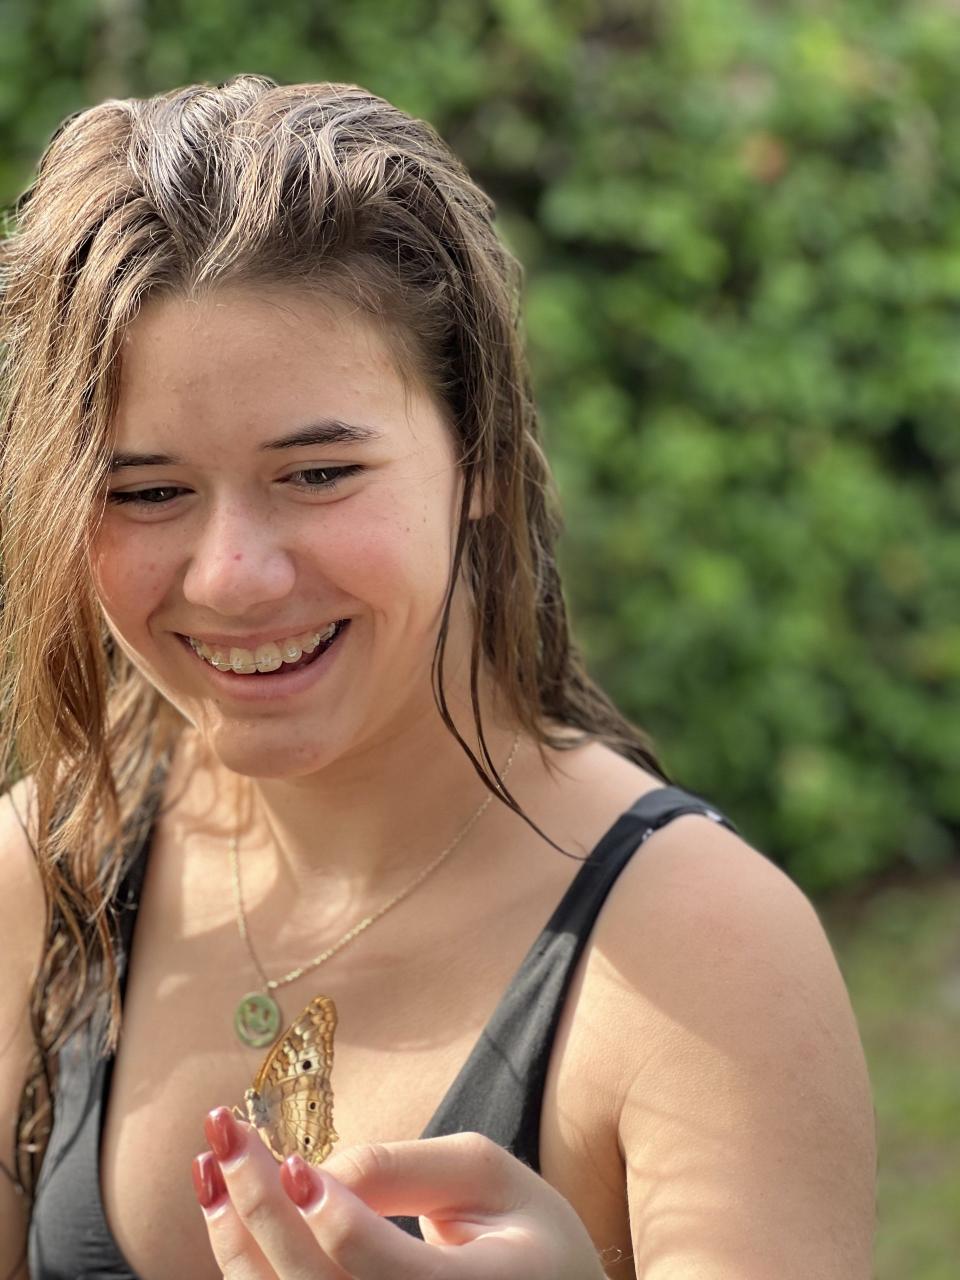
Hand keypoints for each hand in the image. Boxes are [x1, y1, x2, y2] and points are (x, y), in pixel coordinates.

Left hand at [193, 1107, 606, 1278]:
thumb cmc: (525, 1235)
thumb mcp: (491, 1177)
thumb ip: (408, 1167)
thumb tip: (317, 1172)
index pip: (386, 1272)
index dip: (334, 1217)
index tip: (293, 1160)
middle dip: (260, 1208)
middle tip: (224, 1132)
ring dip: (235, 1239)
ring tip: (210, 1163)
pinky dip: (245, 1266)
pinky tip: (227, 1211)